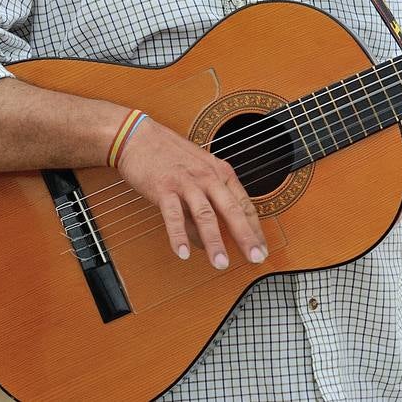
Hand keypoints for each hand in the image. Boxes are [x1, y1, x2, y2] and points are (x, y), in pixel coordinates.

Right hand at [116, 118, 267, 269]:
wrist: (140, 137)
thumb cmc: (169, 156)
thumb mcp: (197, 175)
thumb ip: (205, 207)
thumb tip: (206, 241)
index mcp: (221, 173)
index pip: (244, 205)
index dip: (255, 229)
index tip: (262, 249)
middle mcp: (208, 177)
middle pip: (231, 210)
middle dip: (246, 236)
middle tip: (256, 258)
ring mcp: (187, 182)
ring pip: (205, 215)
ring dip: (214, 242)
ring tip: (221, 263)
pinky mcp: (164, 188)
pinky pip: (173, 215)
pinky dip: (178, 235)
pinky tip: (183, 253)